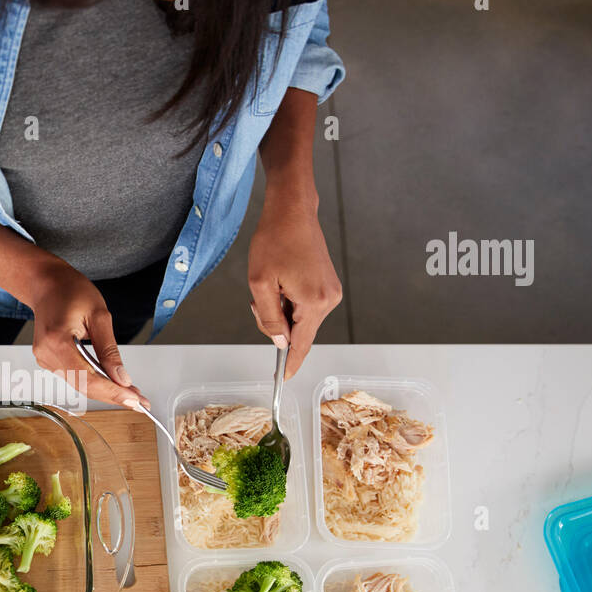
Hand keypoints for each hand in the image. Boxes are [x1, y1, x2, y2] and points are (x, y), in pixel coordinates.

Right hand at [27, 264, 148, 407]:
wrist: (47, 284)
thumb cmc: (70, 291)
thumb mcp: (99, 315)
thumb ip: (110, 350)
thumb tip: (121, 378)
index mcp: (57, 340)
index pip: (87, 378)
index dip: (112, 392)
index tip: (134, 400)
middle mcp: (46, 354)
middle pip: (84, 386)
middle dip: (113, 395)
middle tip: (140, 402)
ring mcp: (45, 359)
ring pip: (80, 385)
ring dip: (106, 391)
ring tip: (131, 394)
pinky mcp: (48, 361)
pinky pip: (75, 377)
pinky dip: (95, 382)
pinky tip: (112, 384)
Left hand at [247, 191, 342, 378]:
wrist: (292, 212)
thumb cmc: (275, 240)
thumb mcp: (260, 283)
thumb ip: (269, 318)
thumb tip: (280, 342)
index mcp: (313, 302)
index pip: (301, 344)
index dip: (290, 364)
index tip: (283, 379)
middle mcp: (329, 300)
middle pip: (299, 332)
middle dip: (276, 324)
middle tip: (260, 298)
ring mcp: (331, 292)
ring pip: (300, 320)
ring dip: (280, 310)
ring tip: (272, 283)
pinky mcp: (328, 286)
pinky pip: (305, 307)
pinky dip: (289, 302)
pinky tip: (282, 282)